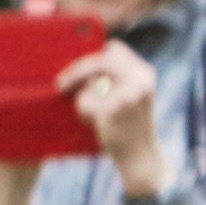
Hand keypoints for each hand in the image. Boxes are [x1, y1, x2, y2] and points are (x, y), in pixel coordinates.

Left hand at [67, 39, 170, 195]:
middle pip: (98, 62)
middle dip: (76, 70)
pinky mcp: (111, 111)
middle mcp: (138, 81)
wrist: (140, 155)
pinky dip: (83, 110)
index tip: (78, 64)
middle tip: (61, 84)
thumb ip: (116, 76)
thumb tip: (82, 62)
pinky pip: (84, 101)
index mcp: (144, 73)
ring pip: (88, 83)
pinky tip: (94, 122)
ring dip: (83, 97)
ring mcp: (126, 95)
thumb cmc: (130, 124)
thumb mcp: (132, 93)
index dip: (94, 54)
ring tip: (94, 113)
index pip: (114, 49)